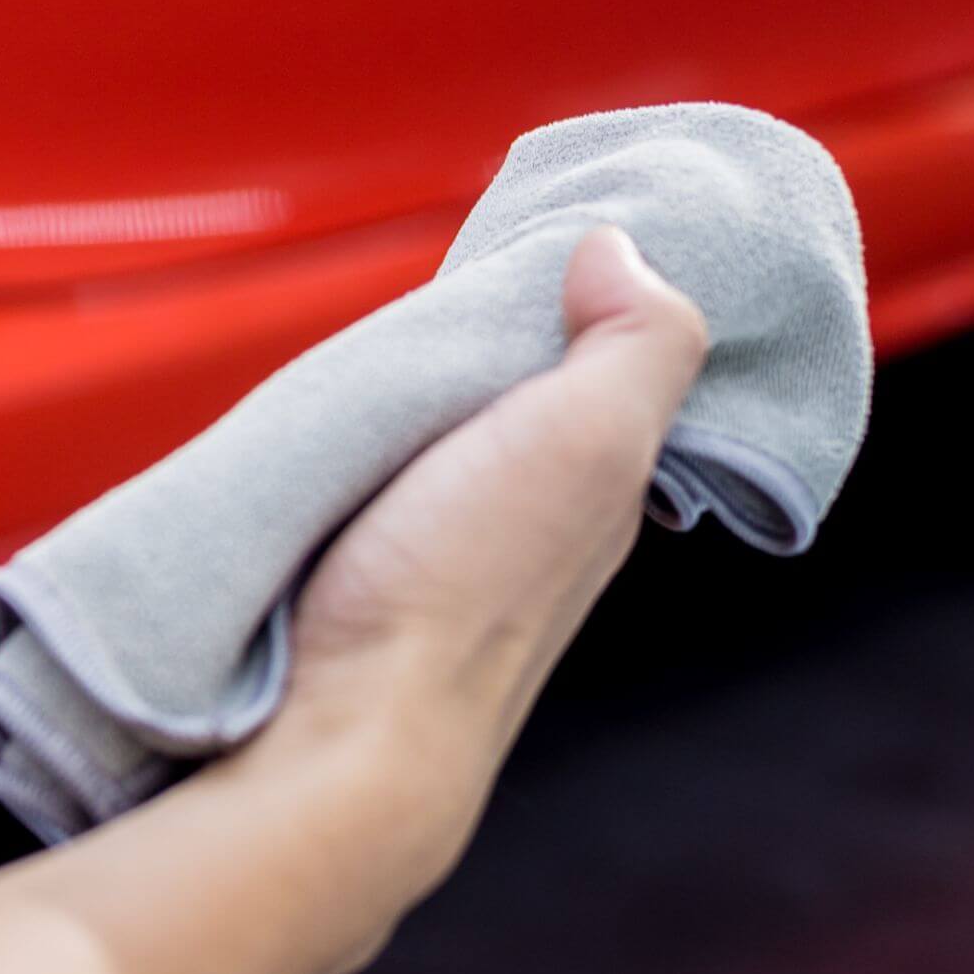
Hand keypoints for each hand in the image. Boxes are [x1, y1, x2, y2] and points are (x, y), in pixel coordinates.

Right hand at [260, 227, 708, 936]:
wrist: (345, 736)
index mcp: (602, 490)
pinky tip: (339, 429)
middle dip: (503, 339)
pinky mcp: (364, 577)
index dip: (584, 299)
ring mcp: (449, 559)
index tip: (542, 236)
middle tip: (452, 274)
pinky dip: (371, 442)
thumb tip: (620, 246)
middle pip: (528, 402)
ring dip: (426, 394)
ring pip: (452, 445)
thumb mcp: (584, 440)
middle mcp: (540, 528)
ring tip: (387, 339)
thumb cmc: (465, 593)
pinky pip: (381, 485)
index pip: (608, 368)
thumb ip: (634, 341)